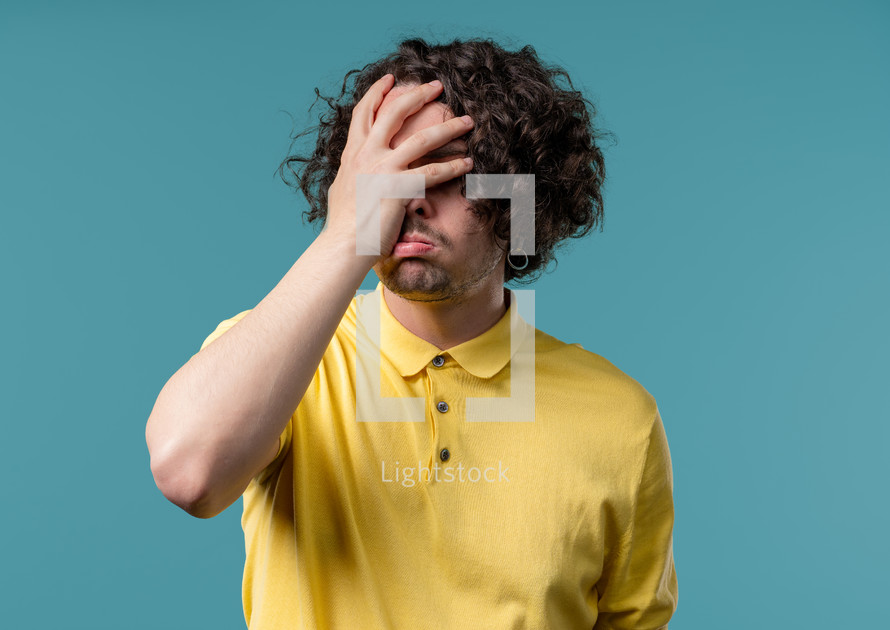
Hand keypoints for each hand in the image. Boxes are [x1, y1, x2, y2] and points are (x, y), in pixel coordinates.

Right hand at [324, 75, 474, 262]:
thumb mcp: (341, 188)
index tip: (391, 78)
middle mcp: (367, 155)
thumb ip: (350, 172)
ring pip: (423, 139)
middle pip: (395, 112)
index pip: (364, 112)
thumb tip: (351, 169)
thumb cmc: (343, 224)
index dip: (377, 91)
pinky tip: (468, 163)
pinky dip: (454, 166)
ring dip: (449, 127)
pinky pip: (434, 173)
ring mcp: (384, 169)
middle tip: (437, 86)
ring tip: (467, 121)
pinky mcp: (400, 188)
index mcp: (352, 153)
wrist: (342, 246)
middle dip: (418, 95)